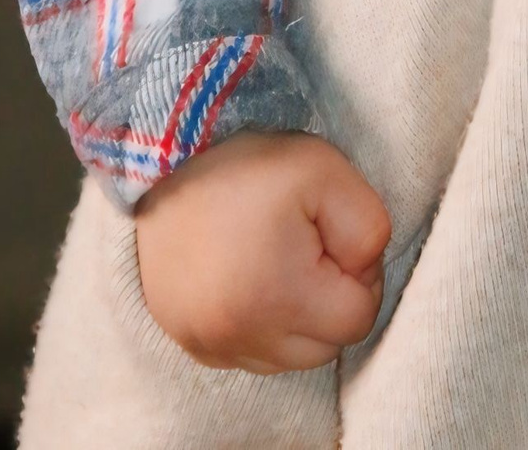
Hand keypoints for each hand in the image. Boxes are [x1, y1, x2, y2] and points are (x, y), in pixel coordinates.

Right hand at [133, 130, 390, 372]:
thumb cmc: (246, 169)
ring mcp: (213, 348)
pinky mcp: (194, 347)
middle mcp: (241, 339)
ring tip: (280, 263)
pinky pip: (252, 357)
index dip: (361, 274)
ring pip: (290, 359)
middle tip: (309, 248)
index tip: (332, 236)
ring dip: (299, 321)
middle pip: (326, 348)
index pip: (360, 319)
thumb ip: (367, 227)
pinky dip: (265, 328)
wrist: (160, 170)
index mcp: (280, 299)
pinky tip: (254, 283)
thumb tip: (366, 271)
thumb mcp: (324, 172)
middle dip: (332, 302)